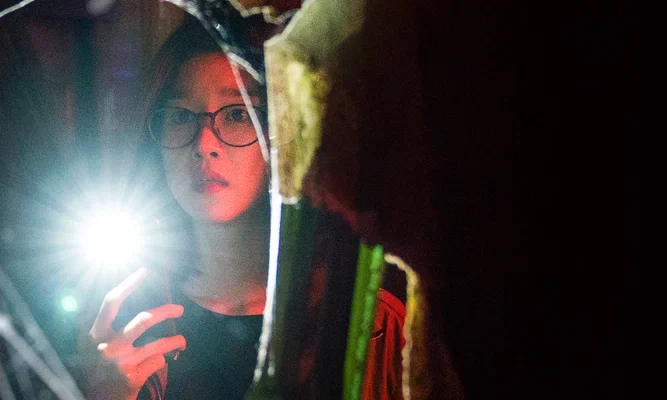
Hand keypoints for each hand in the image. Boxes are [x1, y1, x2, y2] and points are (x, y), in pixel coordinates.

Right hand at [87, 268, 185, 399]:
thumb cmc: (97, 367)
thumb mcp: (93, 344)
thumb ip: (105, 323)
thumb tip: (123, 293)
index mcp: (95, 333)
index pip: (111, 302)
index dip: (128, 284)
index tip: (144, 271)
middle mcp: (107, 346)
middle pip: (142, 320)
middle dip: (165, 311)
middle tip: (180, 308)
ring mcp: (120, 363)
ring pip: (158, 344)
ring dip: (175, 340)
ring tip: (182, 339)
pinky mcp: (132, 378)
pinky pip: (157, 362)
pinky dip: (162, 360)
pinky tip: (162, 361)